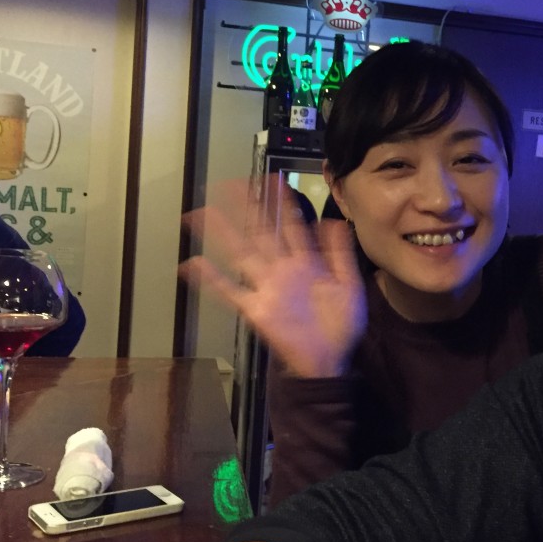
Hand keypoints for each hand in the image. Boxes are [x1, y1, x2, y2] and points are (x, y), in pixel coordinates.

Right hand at [179, 178, 365, 378]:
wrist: (329, 359)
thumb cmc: (340, 326)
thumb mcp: (349, 286)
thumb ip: (341, 255)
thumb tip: (334, 222)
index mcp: (306, 263)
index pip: (292, 226)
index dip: (283, 203)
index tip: (273, 181)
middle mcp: (283, 270)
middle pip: (261, 232)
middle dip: (246, 208)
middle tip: (231, 184)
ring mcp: (267, 288)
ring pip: (241, 254)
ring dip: (223, 234)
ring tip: (204, 214)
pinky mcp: (256, 309)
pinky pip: (229, 291)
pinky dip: (210, 279)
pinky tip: (193, 265)